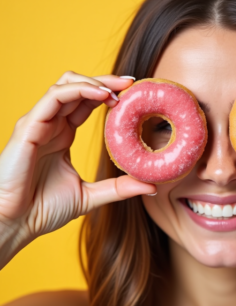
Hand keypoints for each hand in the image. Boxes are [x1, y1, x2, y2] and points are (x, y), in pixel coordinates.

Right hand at [0, 71, 155, 266]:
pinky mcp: (29, 126)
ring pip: (65, 85)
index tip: (134, 93)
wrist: (15, 224)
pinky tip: (102, 95)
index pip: (86, 102)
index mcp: (63, 135)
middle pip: (78, 87)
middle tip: (131, 84)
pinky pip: (55, 97)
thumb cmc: (43, 209)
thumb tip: (151, 185)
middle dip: (106, 81)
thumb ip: (119, 188)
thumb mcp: (91, 195)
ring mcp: (39, 123)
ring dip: (95, 82)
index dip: (109, 93)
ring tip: (119, 89)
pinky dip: (80, 90)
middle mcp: (51, 124)